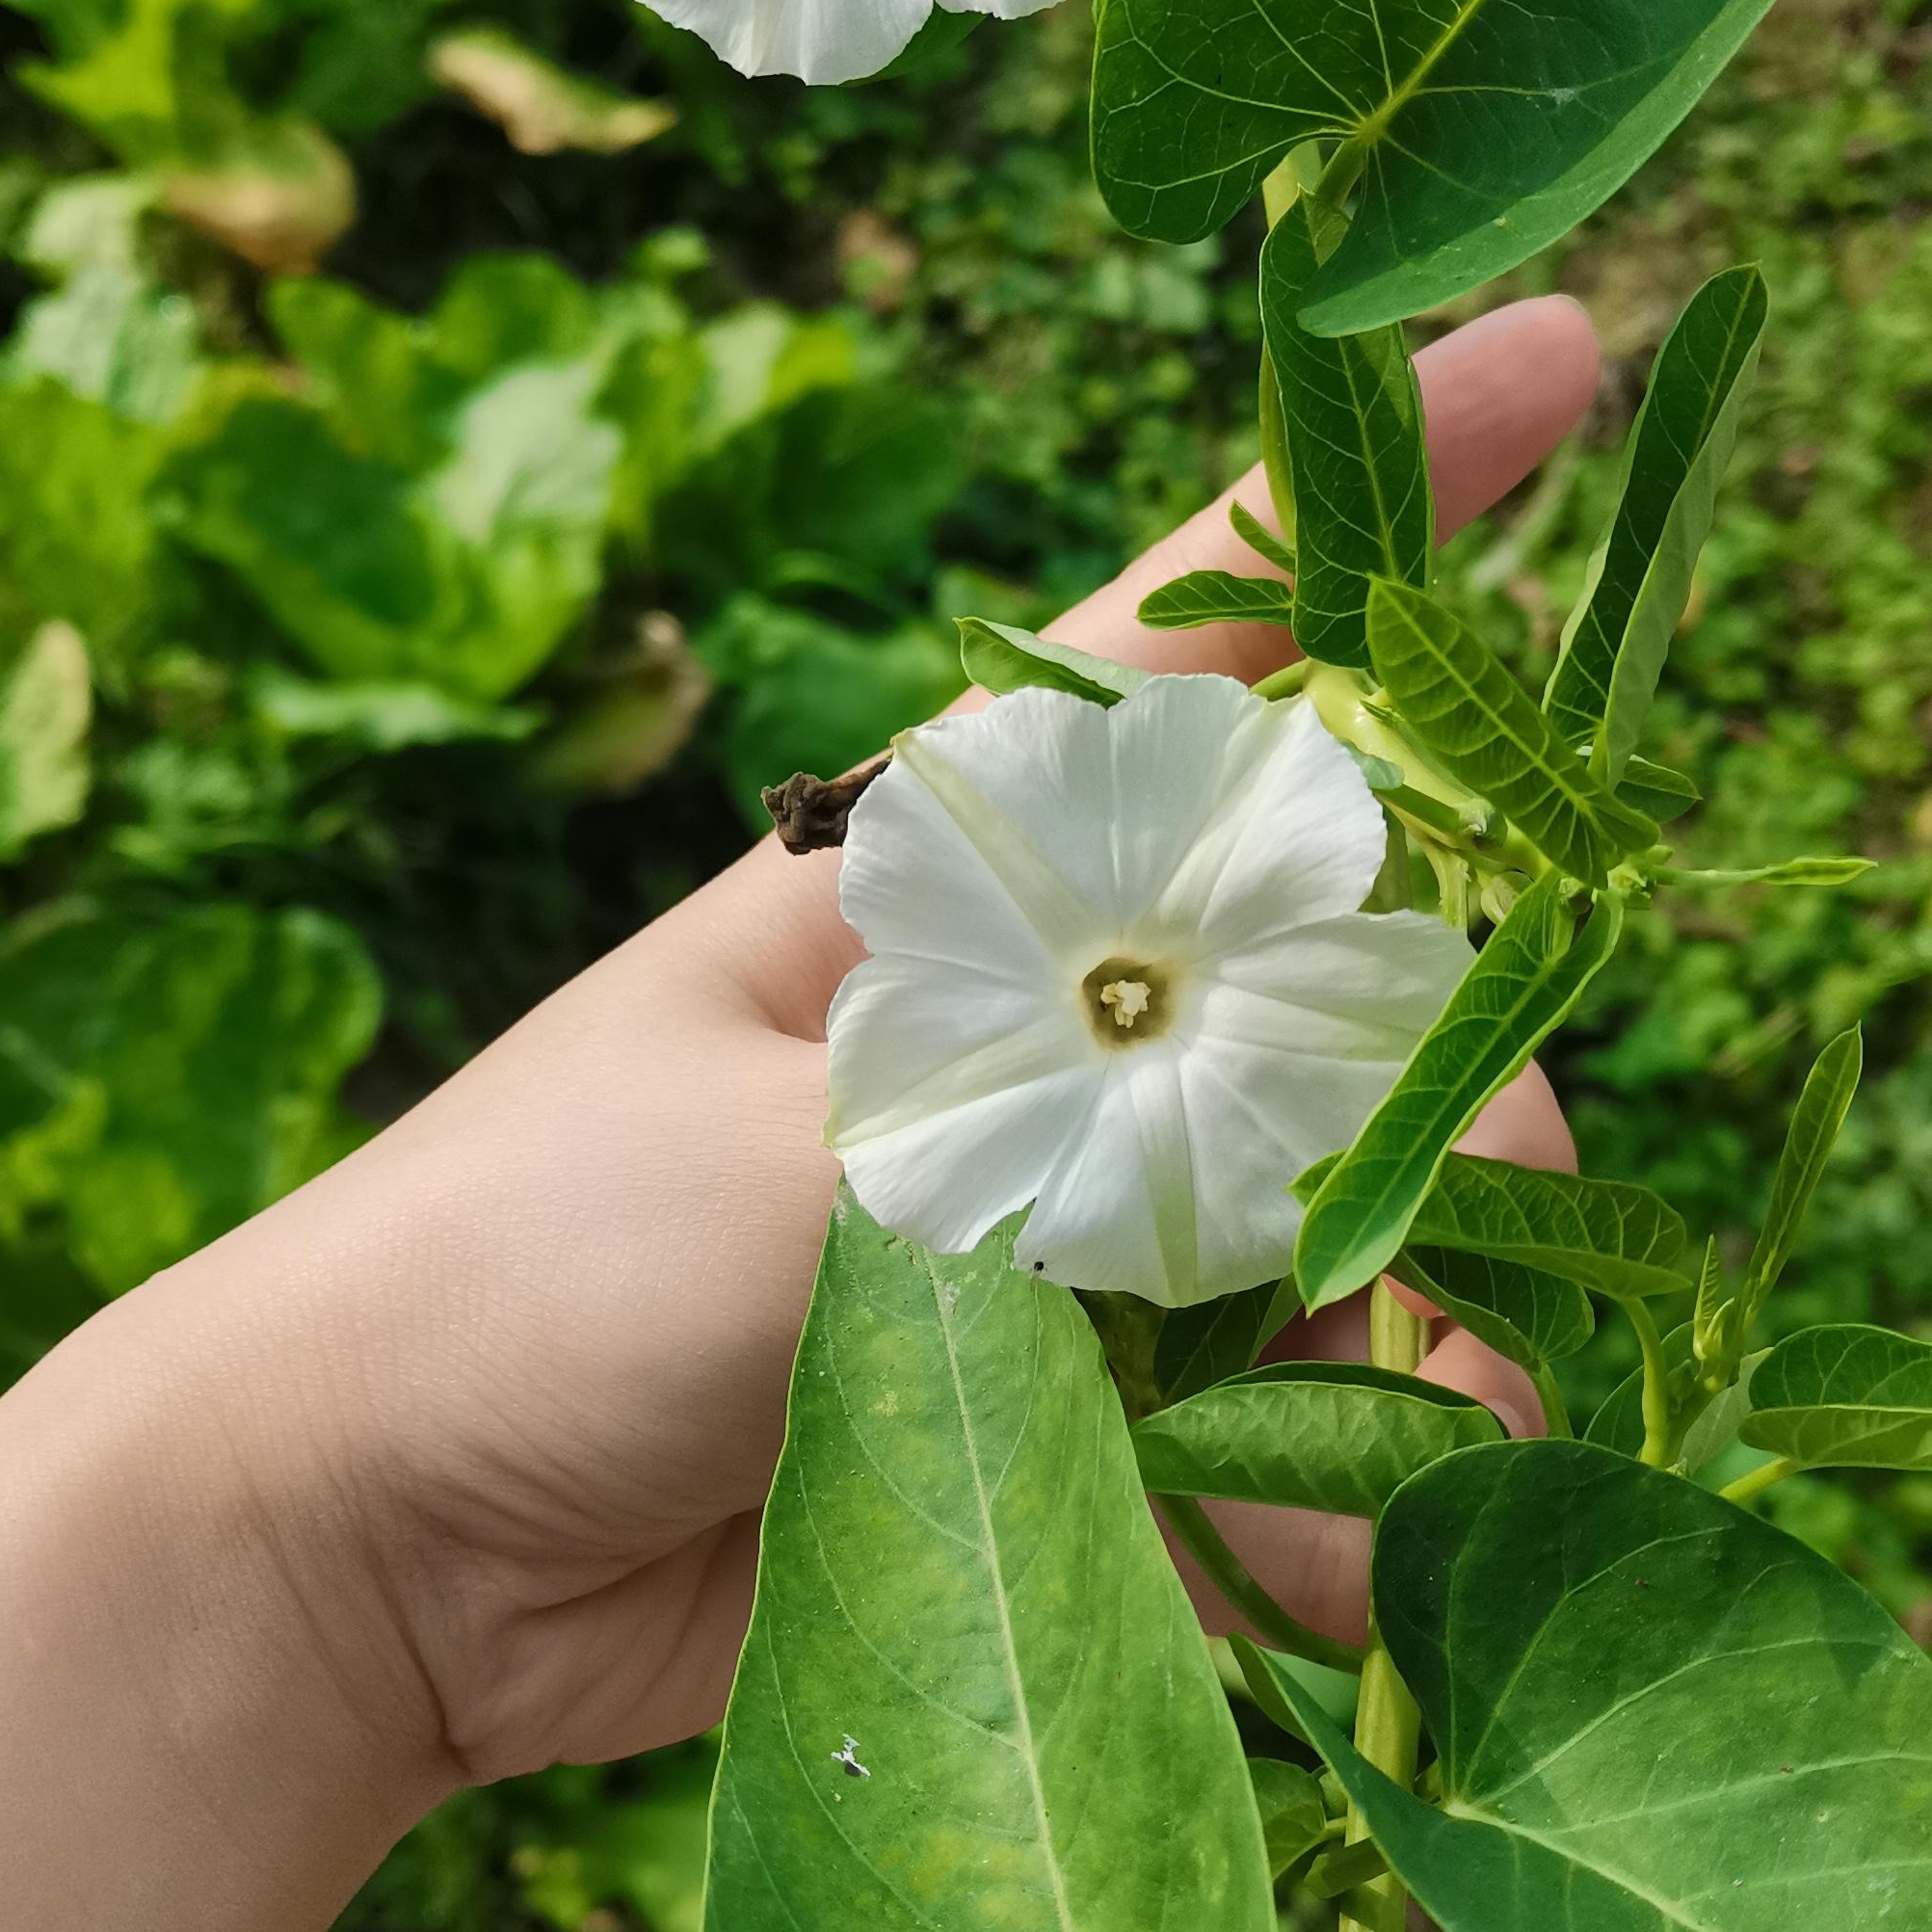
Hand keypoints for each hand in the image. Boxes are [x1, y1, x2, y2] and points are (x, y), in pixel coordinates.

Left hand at [146, 293, 1603, 1791]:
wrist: (365, 1542)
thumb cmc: (534, 1267)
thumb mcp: (808, 1157)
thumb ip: (1084, 1154)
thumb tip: (1339, 1188)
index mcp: (958, 867)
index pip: (1211, 634)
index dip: (1388, 493)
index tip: (1566, 348)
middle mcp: (1048, 1011)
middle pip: (1359, 977)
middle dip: (1462, 1094)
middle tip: (1468, 1238)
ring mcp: (1071, 1211)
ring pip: (1352, 1219)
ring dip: (1421, 1339)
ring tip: (1425, 1464)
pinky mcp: (1070, 1407)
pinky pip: (1280, 1429)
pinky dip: (1337, 1500)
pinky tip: (1350, 1582)